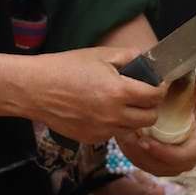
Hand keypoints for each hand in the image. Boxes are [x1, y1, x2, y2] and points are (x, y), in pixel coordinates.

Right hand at [25, 46, 167, 143]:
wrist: (35, 89)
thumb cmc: (66, 67)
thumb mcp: (100, 55)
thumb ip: (129, 56)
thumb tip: (149, 57)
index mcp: (119, 92)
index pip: (155, 96)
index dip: (160, 88)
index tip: (157, 83)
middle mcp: (114, 115)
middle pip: (150, 118)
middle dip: (150, 105)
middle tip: (142, 94)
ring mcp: (103, 130)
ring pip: (133, 129)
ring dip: (134, 117)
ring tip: (123, 103)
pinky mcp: (92, 139)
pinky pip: (114, 133)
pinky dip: (115, 124)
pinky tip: (103, 110)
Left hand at [114, 81, 195, 175]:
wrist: (169, 97)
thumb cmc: (180, 93)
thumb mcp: (188, 88)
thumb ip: (193, 89)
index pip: (190, 153)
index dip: (169, 153)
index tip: (147, 142)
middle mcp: (189, 152)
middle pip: (173, 166)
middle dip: (150, 157)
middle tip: (133, 141)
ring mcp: (174, 158)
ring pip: (157, 168)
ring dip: (139, 156)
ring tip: (126, 138)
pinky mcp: (159, 160)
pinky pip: (146, 165)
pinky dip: (134, 155)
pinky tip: (125, 139)